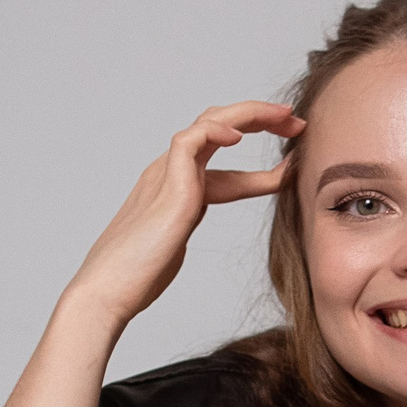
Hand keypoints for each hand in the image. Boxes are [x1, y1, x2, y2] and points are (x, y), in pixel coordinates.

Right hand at [65, 101, 302, 335]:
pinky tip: (240, 138)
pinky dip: (217, 131)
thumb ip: (186, 224)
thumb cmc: (137, 275)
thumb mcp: (177, 242)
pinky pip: (190, 139)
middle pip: (218, 126)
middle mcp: (170, 170)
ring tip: (286, 119)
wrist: (108, 291)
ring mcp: (166, 173)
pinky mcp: (166, 184)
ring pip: (209, 122)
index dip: (259, 158)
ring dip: (251, 115)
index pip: (220, 156)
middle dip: (261, 119)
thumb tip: (190, 225)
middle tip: (298, 124)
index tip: (295, 161)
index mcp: (175, 184)